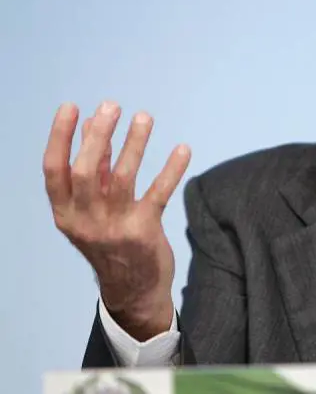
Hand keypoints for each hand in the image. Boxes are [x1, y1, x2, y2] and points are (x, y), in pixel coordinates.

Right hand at [44, 101, 190, 340]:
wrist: (132, 290)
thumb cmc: (110, 239)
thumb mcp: (92, 209)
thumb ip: (94, 169)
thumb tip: (92, 125)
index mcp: (65, 212)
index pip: (53, 170)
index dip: (59, 137)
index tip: (71, 107)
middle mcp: (85, 220)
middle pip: (86, 171)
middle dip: (98, 135)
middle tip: (112, 106)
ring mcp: (114, 227)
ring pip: (122, 179)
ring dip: (134, 144)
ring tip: (144, 117)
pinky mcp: (144, 232)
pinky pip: (158, 194)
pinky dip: (171, 170)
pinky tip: (183, 148)